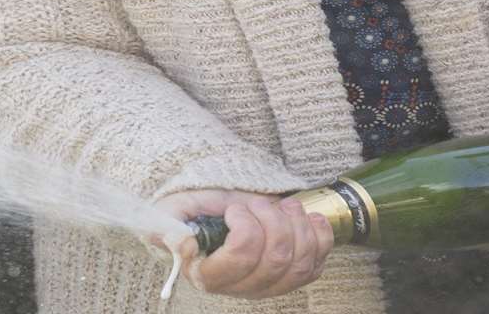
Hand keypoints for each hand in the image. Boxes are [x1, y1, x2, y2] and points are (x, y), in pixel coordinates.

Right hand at [152, 189, 332, 298]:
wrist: (219, 210)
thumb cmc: (196, 212)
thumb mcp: (173, 213)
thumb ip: (167, 227)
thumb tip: (181, 244)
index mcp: (209, 274)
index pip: (241, 258)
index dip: (246, 228)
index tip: (234, 209)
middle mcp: (242, 287)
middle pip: (275, 259)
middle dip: (273, 220)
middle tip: (258, 202)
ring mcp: (271, 285)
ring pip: (300, 262)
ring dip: (297, 225)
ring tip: (284, 205)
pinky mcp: (293, 277)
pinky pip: (318, 263)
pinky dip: (320, 237)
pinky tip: (309, 218)